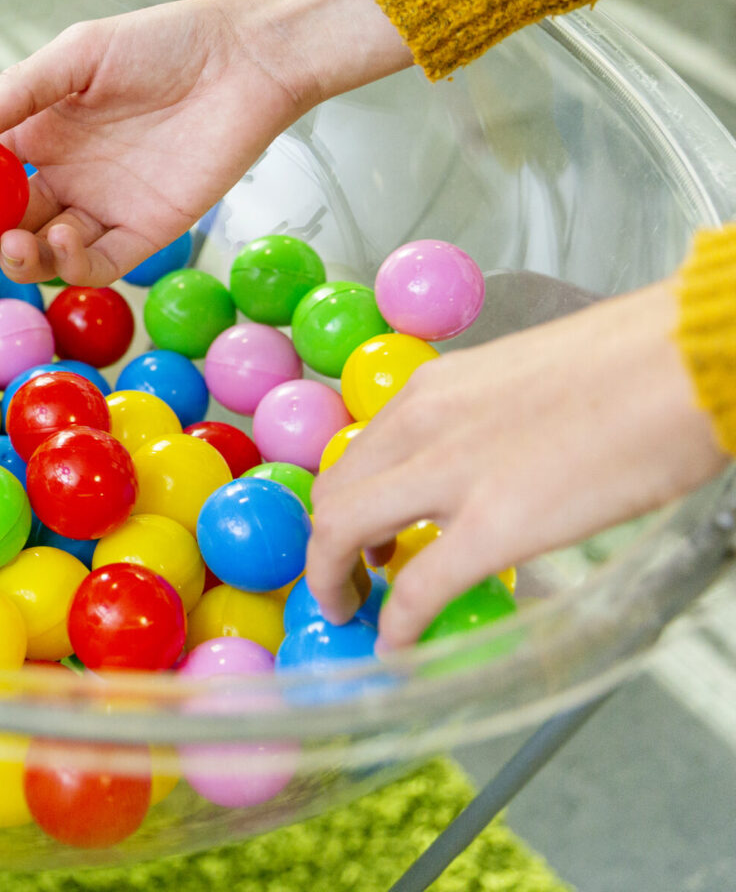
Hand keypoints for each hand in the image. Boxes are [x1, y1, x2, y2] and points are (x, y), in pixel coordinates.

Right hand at [0, 0, 411, 284]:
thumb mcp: (77, 55)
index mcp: (37, 134)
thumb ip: (18, 93)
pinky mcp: (145, 232)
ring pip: (42, 253)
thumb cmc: (160, 43)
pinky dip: (70, 265)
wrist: (243, 59)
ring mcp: (101, 208)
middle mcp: (62, 177)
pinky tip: (61, 240)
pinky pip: (97, 264)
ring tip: (13, 244)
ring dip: (17, 259)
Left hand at [306, 280, 726, 647]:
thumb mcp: (519, 383)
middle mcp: (422, 425)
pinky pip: (418, 588)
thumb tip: (484, 467)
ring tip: (359, 610)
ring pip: (343, 532)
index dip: (344, 504)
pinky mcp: (494, 526)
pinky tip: (400, 648)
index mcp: (432, 390)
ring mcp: (451, 475)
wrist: (682, 362)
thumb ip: (482, 425)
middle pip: (333, 495)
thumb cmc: (630, 366)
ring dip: (336, 580)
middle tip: (350, 579)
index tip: (358, 537)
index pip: (355, 454)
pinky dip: (398, 625)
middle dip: (327, 546)